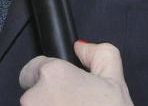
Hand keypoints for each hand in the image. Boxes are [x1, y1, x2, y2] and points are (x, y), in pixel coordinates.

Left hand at [19, 40, 133, 105]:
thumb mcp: (115, 81)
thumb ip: (100, 54)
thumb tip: (82, 48)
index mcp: (52, 74)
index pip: (33, 66)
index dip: (50, 76)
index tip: (64, 87)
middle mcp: (34, 97)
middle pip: (31, 91)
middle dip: (47, 97)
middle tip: (72, 105)